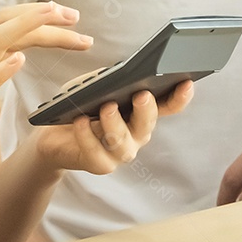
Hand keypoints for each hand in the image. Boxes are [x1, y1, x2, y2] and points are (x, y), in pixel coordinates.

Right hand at [0, 2, 92, 171]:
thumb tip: (14, 55)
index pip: (10, 22)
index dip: (39, 15)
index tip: (69, 18)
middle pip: (9, 24)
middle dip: (44, 16)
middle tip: (76, 17)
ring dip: (29, 27)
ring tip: (57, 19)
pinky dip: (1, 69)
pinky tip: (20, 61)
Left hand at [34, 81, 193, 174]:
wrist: (54, 135)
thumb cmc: (79, 106)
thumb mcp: (93, 86)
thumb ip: (108, 80)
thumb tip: (118, 76)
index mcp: (141, 113)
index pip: (168, 106)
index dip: (180, 97)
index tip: (187, 83)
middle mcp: (137, 135)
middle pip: (148, 124)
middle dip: (146, 110)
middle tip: (142, 95)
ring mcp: (120, 152)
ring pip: (123, 141)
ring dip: (115, 123)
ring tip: (106, 107)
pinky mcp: (100, 164)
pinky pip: (96, 152)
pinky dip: (87, 135)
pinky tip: (80, 121)